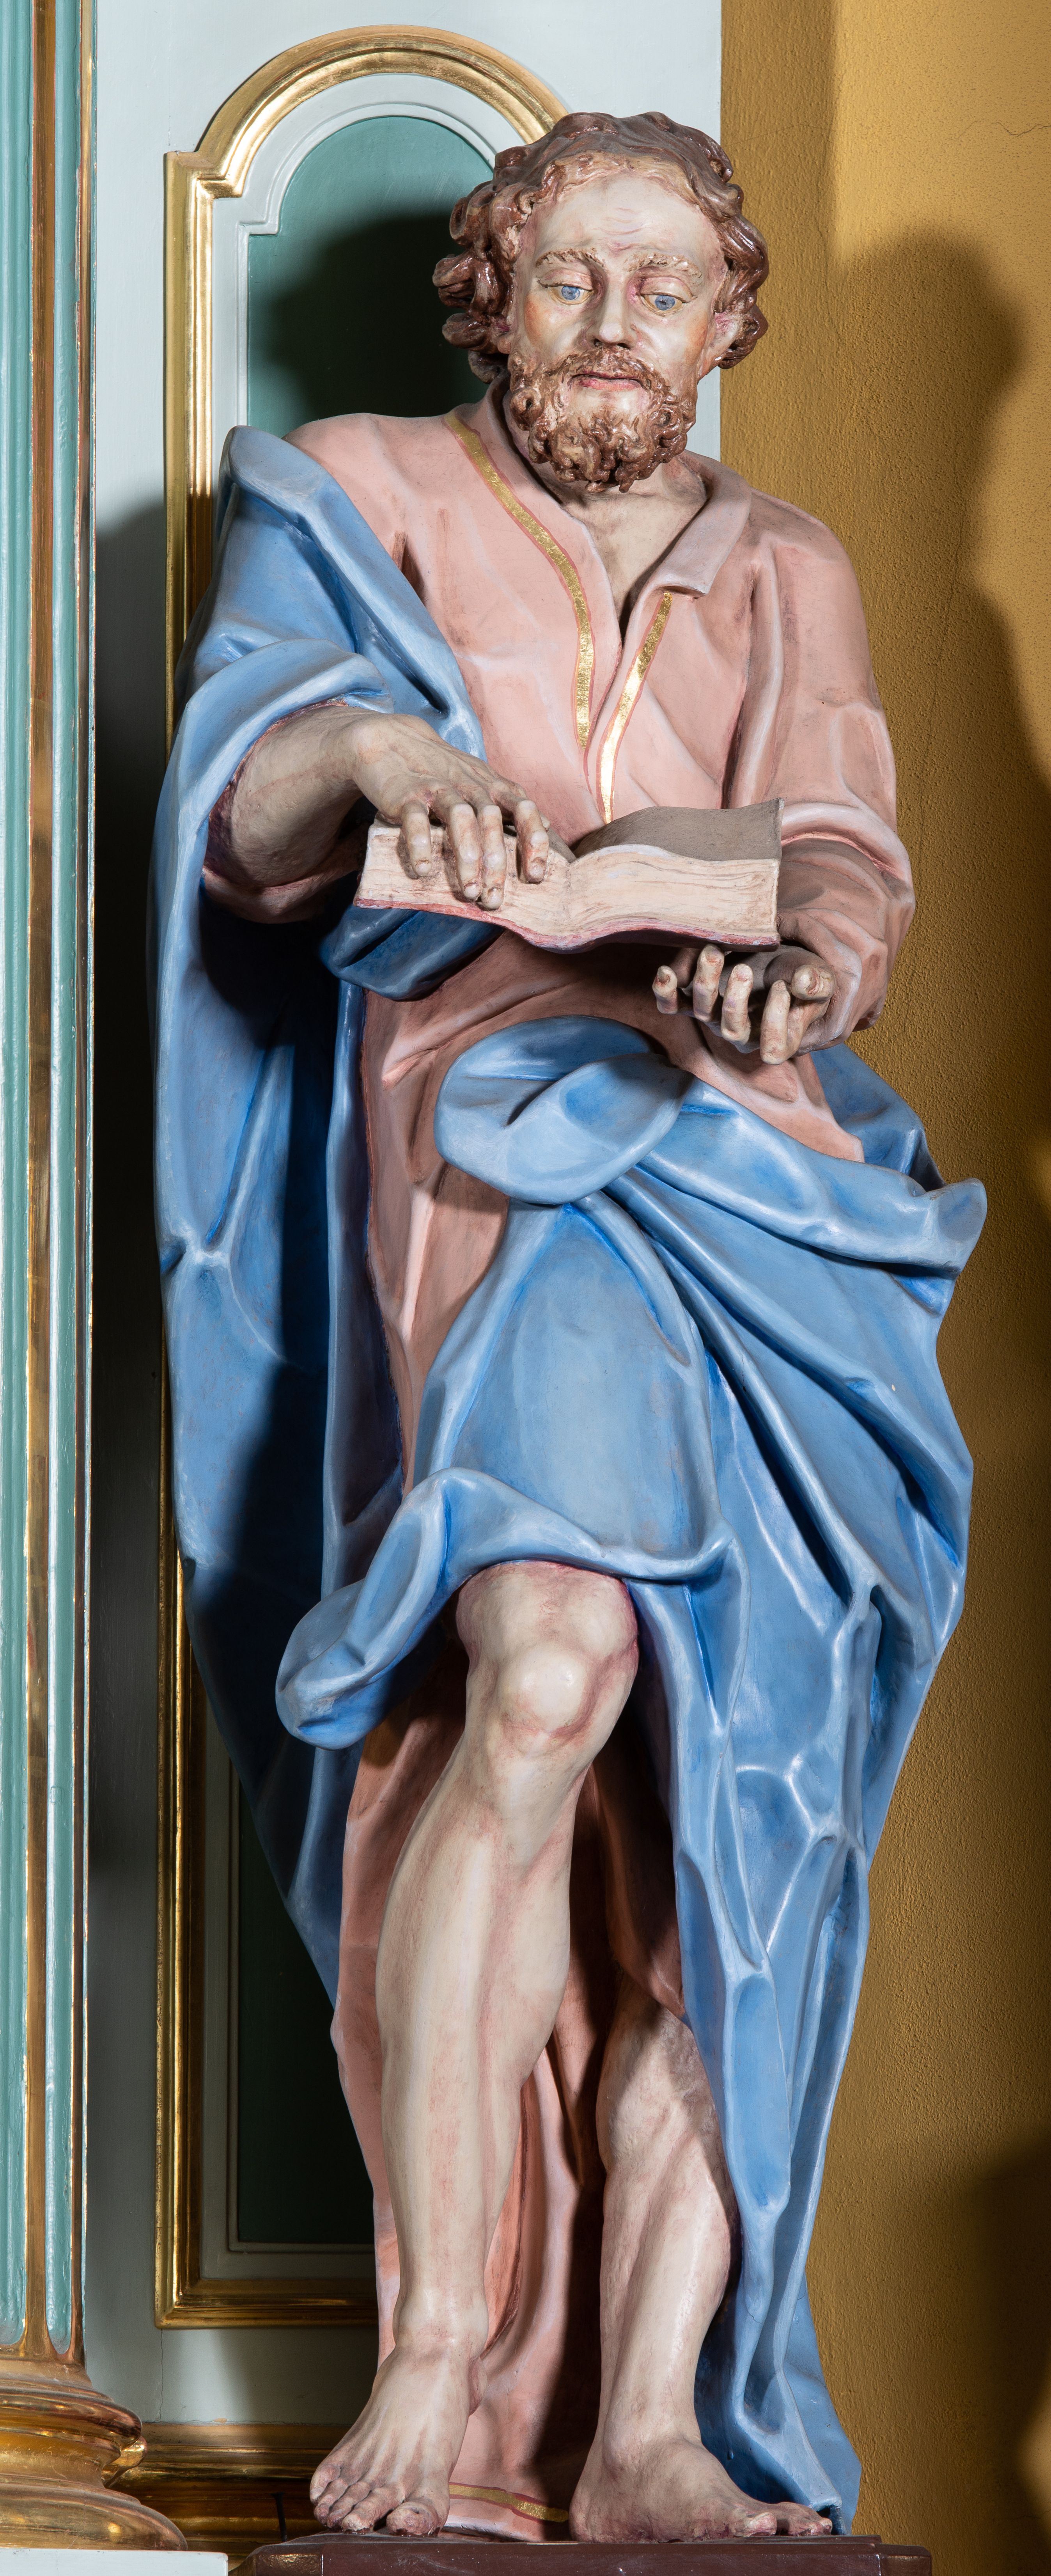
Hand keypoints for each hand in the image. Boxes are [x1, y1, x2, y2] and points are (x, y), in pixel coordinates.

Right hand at [340, 710, 547, 909]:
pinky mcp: (408, 794)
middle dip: (496, 863)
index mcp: (493, 787)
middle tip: (494, 899)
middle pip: (492, 822)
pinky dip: (421, 844)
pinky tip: (423, 870)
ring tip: (469, 891)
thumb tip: (549, 827)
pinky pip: (416, 819)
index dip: (533, 841)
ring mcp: (439, 788)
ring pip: (460, 819)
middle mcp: (471, 786)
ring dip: (467, 857)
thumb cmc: (443, 772)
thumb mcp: (483, 782)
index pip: (524, 809)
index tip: (535, 876)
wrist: (391, 741)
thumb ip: (512, 805)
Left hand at [651, 942, 835, 1061]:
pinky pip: (673, 1005)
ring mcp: (715, 1018)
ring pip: (704, 1013)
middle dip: (736, 1000)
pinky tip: (666, 971)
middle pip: (733, 1030)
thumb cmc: (799, 974)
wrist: (775, 959)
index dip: (774, 1022)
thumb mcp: (817, 977)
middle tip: (745, 970)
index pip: (773, 1048)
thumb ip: (816, 984)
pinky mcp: (694, 1001)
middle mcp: (741, 1033)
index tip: (780, 987)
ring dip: (706, 983)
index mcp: (776, 1037)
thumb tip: (803, 983)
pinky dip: (665, 991)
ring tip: (714, 952)